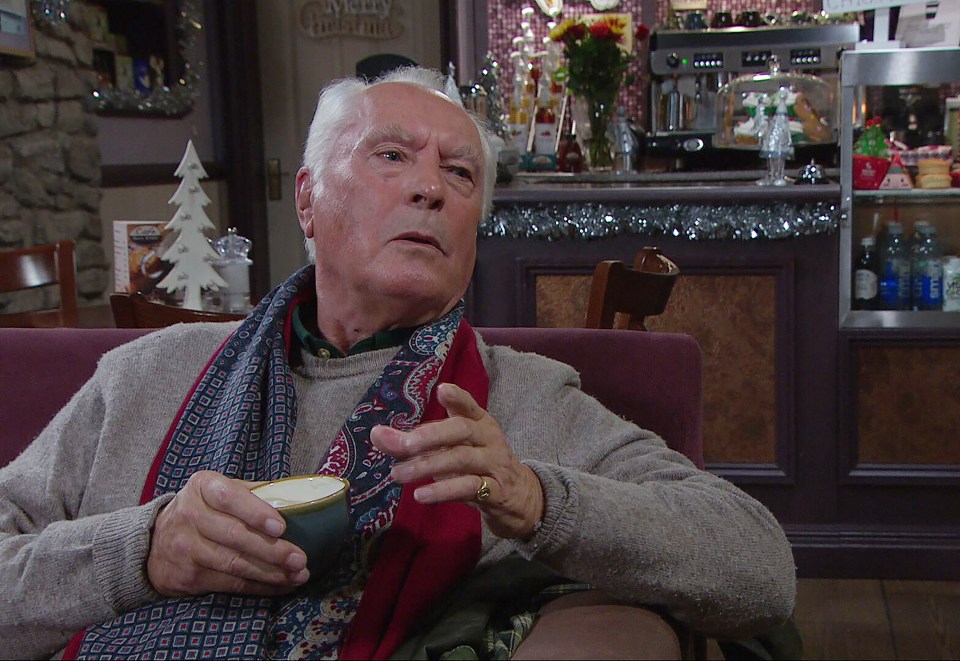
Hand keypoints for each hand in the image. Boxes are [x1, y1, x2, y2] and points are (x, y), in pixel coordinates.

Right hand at [147, 470, 309, 596]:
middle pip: (235, 536)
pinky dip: (259, 586)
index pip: (229, 497)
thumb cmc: (202, 510)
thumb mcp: (218, 491)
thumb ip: (252, 492)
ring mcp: (186, 548)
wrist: (153, 543)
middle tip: (300, 559)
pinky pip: (230, 584)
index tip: (281, 526)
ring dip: (271, 573)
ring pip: (234, 564)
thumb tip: (297, 500)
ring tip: (298, 575)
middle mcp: (190, 515)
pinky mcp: (189, 576)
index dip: (255, 512)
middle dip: (272, 550)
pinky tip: (281, 585)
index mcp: (203, 487)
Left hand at [370, 383, 544, 539]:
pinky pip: (469, 488)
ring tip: (398, 474)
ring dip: (428, 466)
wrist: (519, 499)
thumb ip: (414, 443)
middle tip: (402, 445)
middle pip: (462, 430)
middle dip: (430, 436)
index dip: (457, 397)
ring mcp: (494, 465)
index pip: (469, 406)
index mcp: (480, 423)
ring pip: (462, 459)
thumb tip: (377, 434)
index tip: (441, 390)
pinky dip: (444, 491)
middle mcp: (489, 439)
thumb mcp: (449, 451)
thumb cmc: (478, 467)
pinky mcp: (496, 492)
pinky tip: (421, 495)